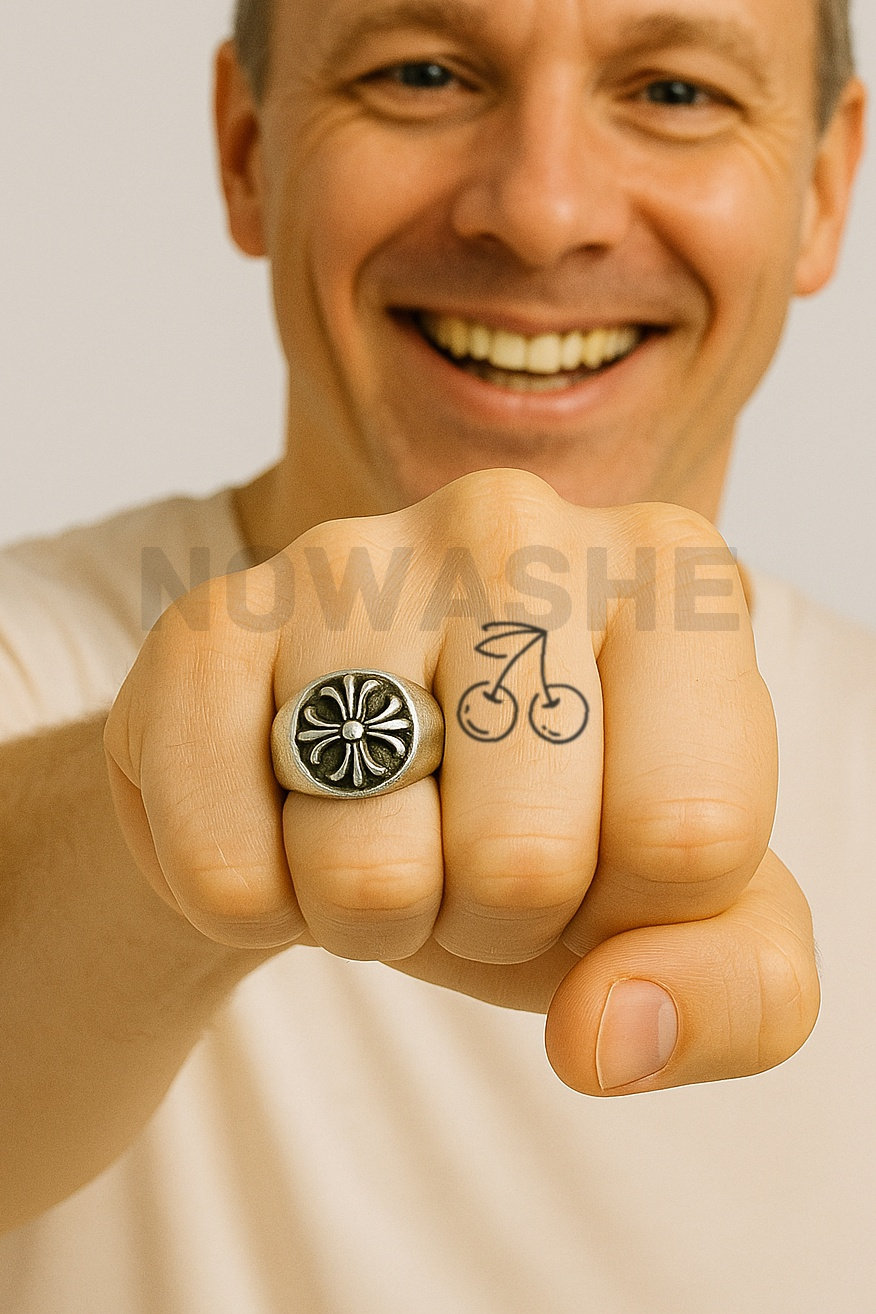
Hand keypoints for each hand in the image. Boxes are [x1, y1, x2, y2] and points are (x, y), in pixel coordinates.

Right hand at [103, 469, 818, 1094]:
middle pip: (526, 863)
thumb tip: (611, 1036)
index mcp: (672, 574)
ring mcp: (349, 561)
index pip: (692, 838)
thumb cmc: (544, 824)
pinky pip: (229, 877)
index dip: (636, 913)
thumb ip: (739, 991)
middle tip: (473, 853)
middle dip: (498, 922)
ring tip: (382, 831)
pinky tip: (286, 817)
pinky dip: (259, 905)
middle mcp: (516, 529)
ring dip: (376, 919)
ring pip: (370, 876)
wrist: (362, 777)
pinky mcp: (209, 625)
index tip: (602, 857)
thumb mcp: (690, 915)